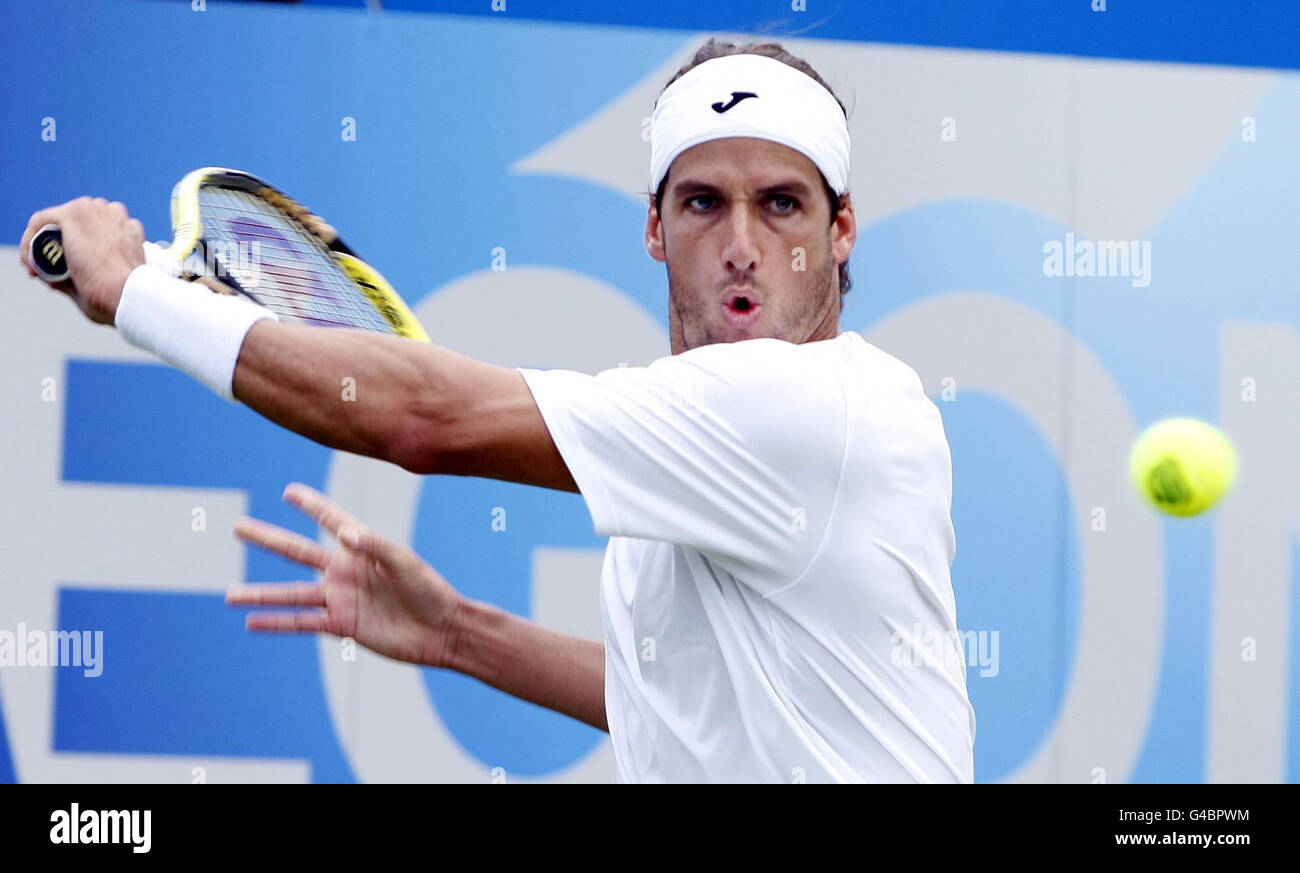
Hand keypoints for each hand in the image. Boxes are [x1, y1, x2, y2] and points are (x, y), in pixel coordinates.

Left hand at [19, 196, 145, 324]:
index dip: (73, 248)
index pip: (93, 228)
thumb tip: (55, 280)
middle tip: (46, 271)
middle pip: (75, 223)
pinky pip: (40, 220)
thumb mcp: (110, 282)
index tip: (63, 272)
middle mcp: (112, 214)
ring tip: (36, 268)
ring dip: (42, 242)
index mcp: (126, 229)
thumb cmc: (123, 297)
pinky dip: (29, 240)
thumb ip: (86, 275)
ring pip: (56, 220)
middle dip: (57, 244)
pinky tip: (29, 262)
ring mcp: (93, 211)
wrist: (127, 294)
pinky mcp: (73, 214)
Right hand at [226, 482, 464, 668]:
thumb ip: (375, 545)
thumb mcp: (404, 562)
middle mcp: (344, 570)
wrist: (440, 631)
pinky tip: (251, 623)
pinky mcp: (342, 625)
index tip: (288, 491)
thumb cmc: (429, 589)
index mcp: (361, 547)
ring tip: (228, 594)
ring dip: (260, 594)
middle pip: (296, 552)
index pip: (330, 519)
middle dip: (266, 539)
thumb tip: (343, 534)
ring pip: (291, 594)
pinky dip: (276, 623)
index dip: (311, 504)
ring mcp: (340, 598)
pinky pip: (302, 623)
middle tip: (236, 526)